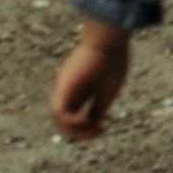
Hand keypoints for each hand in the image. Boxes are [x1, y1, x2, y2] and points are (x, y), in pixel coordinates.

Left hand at [50, 24, 130, 143]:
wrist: (110, 40)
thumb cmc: (113, 60)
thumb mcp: (107, 90)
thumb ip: (98, 107)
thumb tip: (93, 125)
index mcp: (78, 89)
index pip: (73, 116)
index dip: (85, 128)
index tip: (103, 129)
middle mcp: (67, 90)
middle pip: (64, 120)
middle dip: (80, 132)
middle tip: (100, 131)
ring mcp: (63, 88)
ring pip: (59, 119)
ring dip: (76, 130)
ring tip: (95, 129)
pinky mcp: (63, 86)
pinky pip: (60, 112)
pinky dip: (71, 121)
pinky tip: (86, 119)